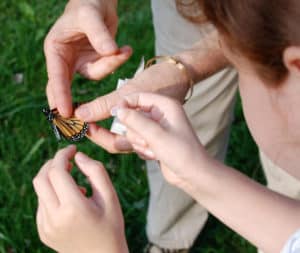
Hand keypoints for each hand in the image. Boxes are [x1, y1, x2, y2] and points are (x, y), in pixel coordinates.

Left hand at [33, 146, 127, 252]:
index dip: (63, 155)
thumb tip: (79, 156)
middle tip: (69, 160)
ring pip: (40, 190)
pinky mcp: (44, 231)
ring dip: (53, 178)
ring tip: (73, 181)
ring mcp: (46, 227)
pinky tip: (69, 198)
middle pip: (41, 178)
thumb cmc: (111, 225)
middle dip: (53, 164)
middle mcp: (55, 218)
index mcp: (73, 208)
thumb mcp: (110, 196)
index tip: (73, 149)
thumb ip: (96, 171)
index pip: (57, 171)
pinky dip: (52, 193)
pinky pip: (42, 204)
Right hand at [45, 0, 131, 116]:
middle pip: (65, 86)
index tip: (64, 113)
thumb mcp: (91, 16)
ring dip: (110, 66)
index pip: (57, 76)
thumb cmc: (89, 5)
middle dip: (72, 101)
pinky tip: (126, 48)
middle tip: (77, 122)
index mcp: (56, 50)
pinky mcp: (94, 62)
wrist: (100, 2)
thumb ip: (99, 34)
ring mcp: (80, 62)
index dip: (60, 95)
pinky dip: (117, 61)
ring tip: (123, 49)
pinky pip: (106, 69)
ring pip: (95, 76)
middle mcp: (66, 59)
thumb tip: (110, 52)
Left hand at [74, 61, 189, 152]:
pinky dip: (113, 118)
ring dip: (103, 125)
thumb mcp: (132, 91)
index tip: (80, 123)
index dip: (97, 136)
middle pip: (116, 141)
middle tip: (80, 119)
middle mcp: (145, 137)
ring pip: (120, 133)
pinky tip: (102, 111)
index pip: (116, 144)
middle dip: (97, 132)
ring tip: (87, 114)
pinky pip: (125, 124)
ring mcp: (145, 130)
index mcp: (147, 137)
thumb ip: (106, 105)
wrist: (179, 73)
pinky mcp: (143, 121)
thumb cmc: (161, 81)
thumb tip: (80, 115)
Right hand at [113, 92, 210, 185]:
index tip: (114, 114)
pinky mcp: (153, 140)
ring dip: (139, 143)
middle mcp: (159, 114)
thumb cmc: (180, 152)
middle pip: (132, 116)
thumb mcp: (156, 135)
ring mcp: (156, 128)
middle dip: (136, 132)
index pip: (138, 96)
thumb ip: (135, 121)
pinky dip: (142, 149)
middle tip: (147, 142)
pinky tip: (155, 155)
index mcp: (165, 106)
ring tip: (154, 150)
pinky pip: (137, 141)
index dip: (125, 104)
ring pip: (132, 131)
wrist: (192, 174)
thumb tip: (117, 110)